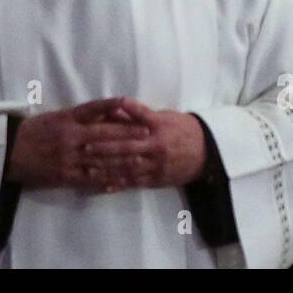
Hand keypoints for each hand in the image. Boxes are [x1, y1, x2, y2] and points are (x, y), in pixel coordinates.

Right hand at [7, 97, 150, 188]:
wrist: (9, 152)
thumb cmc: (34, 131)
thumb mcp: (56, 117)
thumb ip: (81, 115)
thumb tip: (108, 110)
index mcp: (66, 119)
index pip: (94, 110)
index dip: (114, 108)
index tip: (132, 106)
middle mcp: (69, 137)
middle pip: (103, 135)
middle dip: (126, 135)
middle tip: (147, 134)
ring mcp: (68, 158)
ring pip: (100, 159)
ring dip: (122, 160)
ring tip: (141, 159)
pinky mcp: (65, 176)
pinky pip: (89, 179)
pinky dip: (106, 180)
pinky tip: (121, 181)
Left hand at [82, 97, 206, 191]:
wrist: (207, 151)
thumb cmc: (181, 128)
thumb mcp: (163, 116)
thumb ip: (139, 113)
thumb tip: (117, 105)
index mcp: (157, 127)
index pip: (132, 125)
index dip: (113, 127)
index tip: (94, 127)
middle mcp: (156, 147)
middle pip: (127, 149)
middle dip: (105, 150)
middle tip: (85, 150)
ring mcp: (157, 165)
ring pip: (129, 168)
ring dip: (108, 170)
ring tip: (89, 170)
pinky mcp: (157, 179)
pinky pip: (136, 183)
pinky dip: (120, 185)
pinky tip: (105, 187)